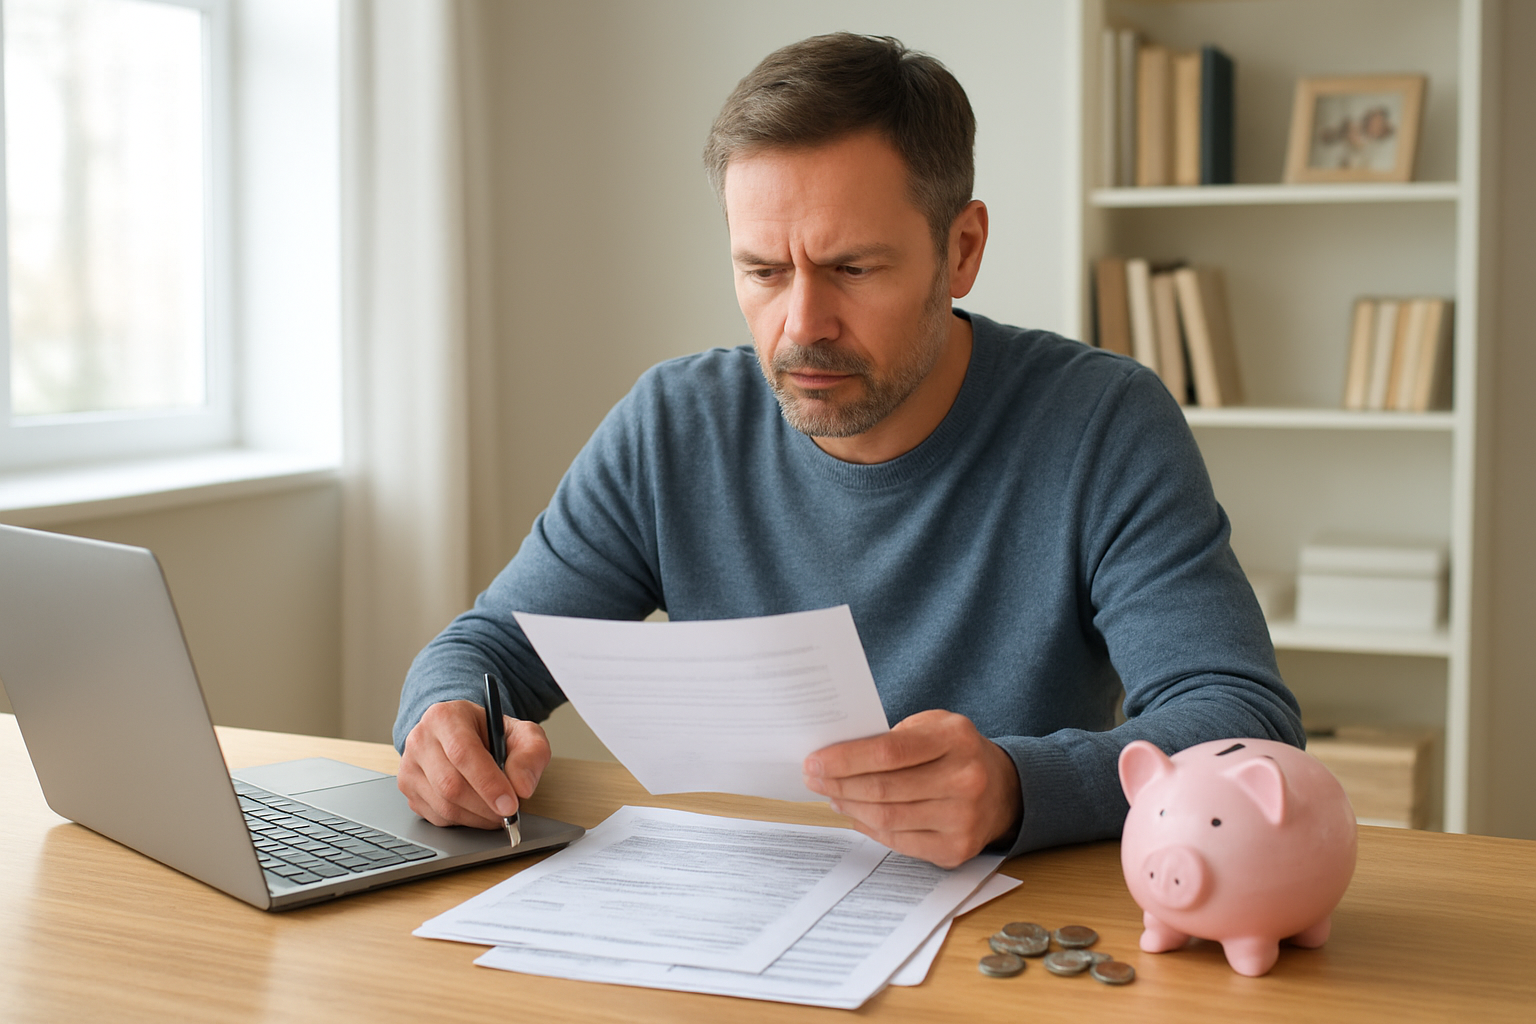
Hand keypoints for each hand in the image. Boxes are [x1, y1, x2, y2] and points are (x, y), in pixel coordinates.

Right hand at [398, 699, 550, 827]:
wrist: (465, 734)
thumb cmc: (492, 734)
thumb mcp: (522, 733)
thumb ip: (531, 753)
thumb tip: (522, 787)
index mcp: (445, 717)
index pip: (463, 753)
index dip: (488, 783)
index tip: (511, 804)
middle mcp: (421, 740)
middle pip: (451, 784)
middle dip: (486, 806)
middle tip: (510, 814)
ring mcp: (410, 766)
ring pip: (443, 805)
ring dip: (477, 817)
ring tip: (498, 812)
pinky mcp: (408, 790)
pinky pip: (437, 817)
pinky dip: (463, 821)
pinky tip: (478, 810)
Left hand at [802, 709, 1020, 868]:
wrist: (1004, 789)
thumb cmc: (955, 752)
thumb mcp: (934, 726)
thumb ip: (892, 736)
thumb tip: (836, 756)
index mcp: (956, 739)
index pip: (889, 751)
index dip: (845, 758)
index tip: (814, 760)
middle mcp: (965, 780)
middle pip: (884, 788)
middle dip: (839, 784)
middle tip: (813, 778)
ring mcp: (963, 819)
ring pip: (887, 818)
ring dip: (849, 807)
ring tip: (831, 795)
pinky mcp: (956, 849)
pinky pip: (898, 841)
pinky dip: (869, 827)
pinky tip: (855, 814)